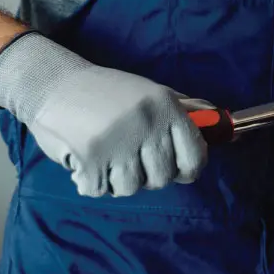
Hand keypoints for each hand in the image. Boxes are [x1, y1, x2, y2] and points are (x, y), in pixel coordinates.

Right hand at [0, 32, 208, 197]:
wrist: (54, 83)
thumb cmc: (104, 91)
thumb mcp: (149, 91)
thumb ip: (184, 108)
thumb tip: (219, 118)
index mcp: (166, 106)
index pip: (195, 155)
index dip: (188, 169)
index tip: (177, 169)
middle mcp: (148, 123)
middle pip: (163, 177)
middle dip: (146, 173)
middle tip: (127, 154)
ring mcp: (121, 142)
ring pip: (132, 187)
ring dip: (116, 178)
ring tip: (105, 153)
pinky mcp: (93, 158)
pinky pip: (100, 190)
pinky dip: (90, 181)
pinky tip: (85, 158)